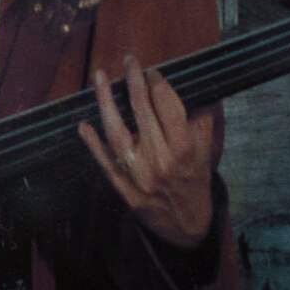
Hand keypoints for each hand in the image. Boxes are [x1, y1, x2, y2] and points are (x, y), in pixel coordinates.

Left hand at [78, 58, 217, 252]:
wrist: (186, 227)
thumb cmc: (194, 184)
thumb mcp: (206, 154)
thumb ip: (201, 124)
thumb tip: (199, 94)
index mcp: (184, 150)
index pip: (168, 107)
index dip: (158, 84)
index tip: (151, 70)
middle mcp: (160, 161)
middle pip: (142, 113)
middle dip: (134, 82)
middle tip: (129, 62)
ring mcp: (138, 176)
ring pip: (117, 133)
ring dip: (106, 103)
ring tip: (100, 79)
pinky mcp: (123, 189)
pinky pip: (104, 162)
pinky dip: (92, 143)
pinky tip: (83, 125)